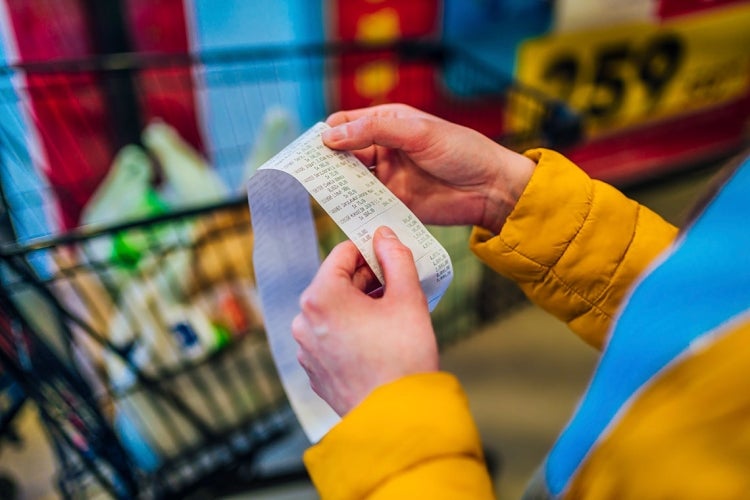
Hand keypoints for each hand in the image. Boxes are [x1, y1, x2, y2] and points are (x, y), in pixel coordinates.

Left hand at [292, 226, 438, 415]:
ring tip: (391, 317)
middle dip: (366, 280)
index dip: (370, 250)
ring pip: (333, 311)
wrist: (397, 419)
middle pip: (335, 282)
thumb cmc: (403, 357)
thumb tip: (384, 235)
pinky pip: (330, 337)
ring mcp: (305, 349)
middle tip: (397, 286)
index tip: (390, 255)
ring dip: (359, 306)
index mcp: (321, 296)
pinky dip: (350, 331)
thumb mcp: (408, 298)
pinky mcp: (313, 371)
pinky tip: (377, 342)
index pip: (342, 253)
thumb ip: (396, 258)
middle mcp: (304, 320)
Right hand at [323, 103, 535, 233]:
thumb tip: (330, 136)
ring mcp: (388, 178)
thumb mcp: (417, 132)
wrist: (491, 189)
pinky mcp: (394, 203)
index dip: (327, 134)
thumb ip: (374, 131)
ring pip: (351, 181)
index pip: (346, 124)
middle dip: (326, 162)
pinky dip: (354, 207)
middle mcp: (383, 149)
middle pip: (343, 154)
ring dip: (337, 186)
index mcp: (388, 123)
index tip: (311, 148)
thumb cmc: (461, 151)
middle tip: (309, 174)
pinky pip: (366, 205)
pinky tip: (343, 211)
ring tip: (322, 193)